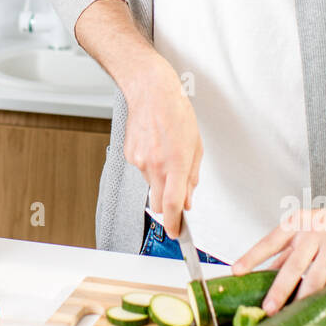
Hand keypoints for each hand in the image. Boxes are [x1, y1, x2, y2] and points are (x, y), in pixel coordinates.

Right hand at [122, 60, 201, 238]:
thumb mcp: (196, 145)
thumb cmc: (176, 112)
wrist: (150, 91)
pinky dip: (149, 166)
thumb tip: (188, 199)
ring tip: (167, 154)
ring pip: (150, 185)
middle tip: (175, 194)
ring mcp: (139, 161)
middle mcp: (155, 165)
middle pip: (156, 204)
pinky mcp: (129, 155)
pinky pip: (141, 170)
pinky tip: (155, 147)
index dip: (174, 224)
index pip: (172, 204)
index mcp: (176, 163)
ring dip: (159, 180)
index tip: (176, 233)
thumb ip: (192, 176)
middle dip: (166, 206)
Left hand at [230, 199, 325, 315]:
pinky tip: (319, 304)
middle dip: (278, 289)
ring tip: (292, 311)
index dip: (251, 257)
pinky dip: (325, 294)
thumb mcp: (303, 231)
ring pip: (315, 276)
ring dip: (301, 297)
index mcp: (295, 224)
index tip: (236, 271)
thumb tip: (263, 279)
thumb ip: (286, 253)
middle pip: (292, 265)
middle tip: (267, 307)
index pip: (269, 242)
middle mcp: (312, 232)